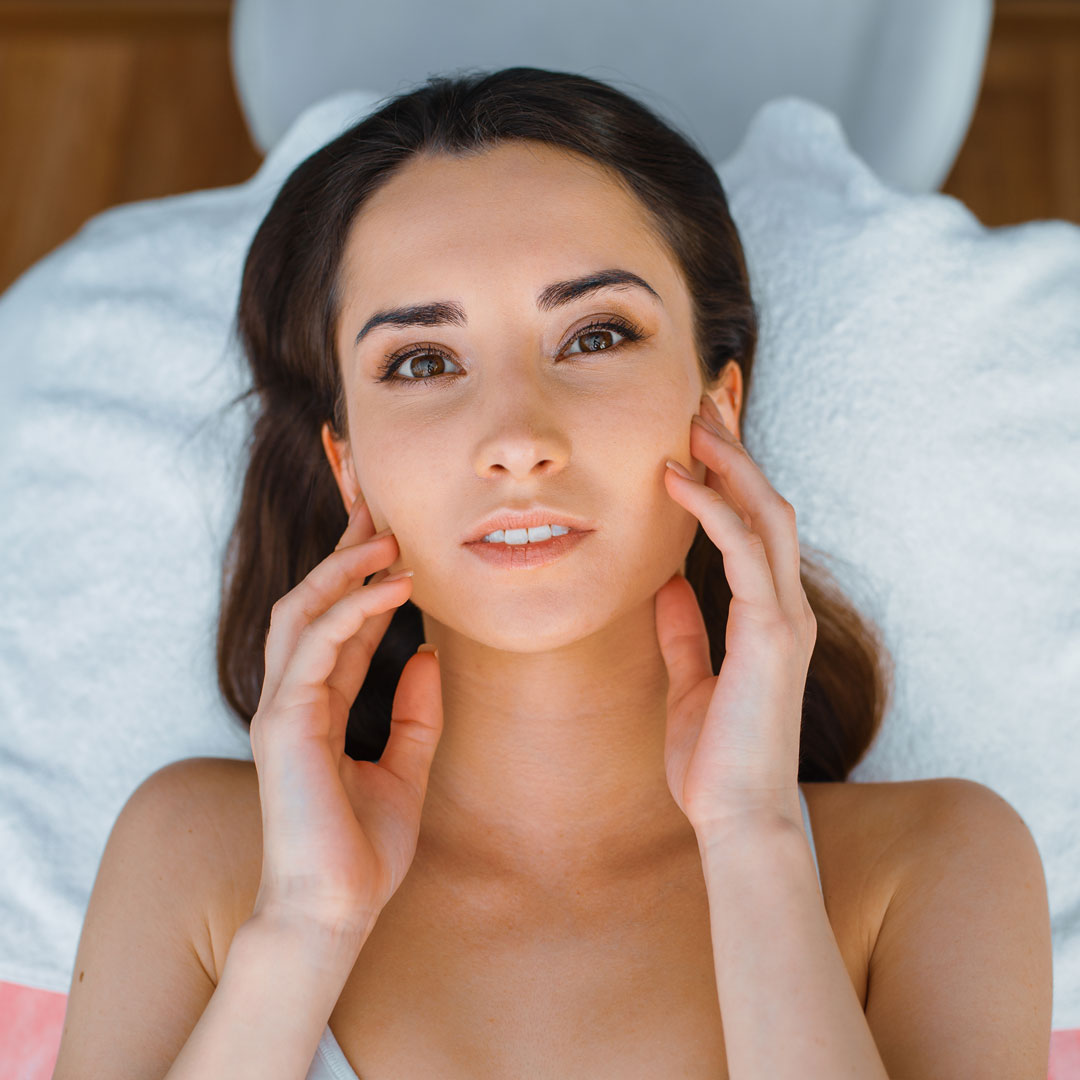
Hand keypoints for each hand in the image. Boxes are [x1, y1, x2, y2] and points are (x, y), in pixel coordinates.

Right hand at [249, 496, 442, 940]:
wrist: (335, 912)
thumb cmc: (362, 851)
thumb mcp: (406, 769)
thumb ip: (415, 712)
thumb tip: (429, 654)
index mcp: (321, 703)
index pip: (340, 620)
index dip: (364, 573)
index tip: (396, 533)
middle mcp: (296, 695)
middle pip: (311, 597)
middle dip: (343, 546)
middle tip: (381, 502)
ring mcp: (284, 705)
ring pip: (302, 607)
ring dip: (345, 564)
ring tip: (390, 535)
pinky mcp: (284, 721)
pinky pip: (316, 643)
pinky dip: (354, 605)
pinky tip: (396, 584)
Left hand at [656, 394, 816, 837]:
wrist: (734, 817)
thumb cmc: (714, 758)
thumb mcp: (690, 680)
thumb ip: (683, 632)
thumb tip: (665, 589)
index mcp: (766, 614)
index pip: (753, 525)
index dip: (730, 475)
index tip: (697, 435)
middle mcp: (783, 606)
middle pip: (767, 503)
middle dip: (736, 450)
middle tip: (701, 401)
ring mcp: (784, 617)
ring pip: (767, 514)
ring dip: (730, 463)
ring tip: (693, 420)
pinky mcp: (772, 634)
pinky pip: (744, 553)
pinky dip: (711, 510)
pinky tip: (676, 480)